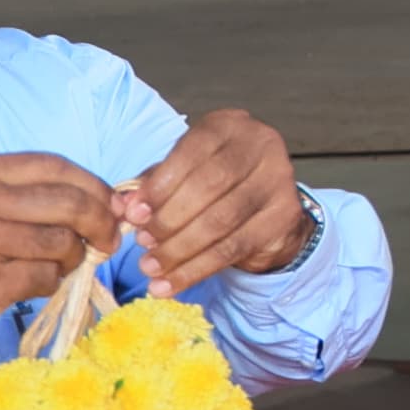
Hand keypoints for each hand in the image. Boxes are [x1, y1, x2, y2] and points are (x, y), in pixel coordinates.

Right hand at [0, 153, 118, 365]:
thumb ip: (14, 193)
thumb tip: (92, 196)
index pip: (51, 165)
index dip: (92, 184)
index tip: (110, 203)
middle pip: (65, 202)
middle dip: (100, 221)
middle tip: (107, 239)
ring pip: (60, 242)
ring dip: (72, 257)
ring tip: (60, 265)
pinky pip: (44, 277)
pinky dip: (51, 283)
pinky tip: (35, 284)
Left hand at [127, 110, 310, 292]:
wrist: (264, 205)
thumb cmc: (215, 183)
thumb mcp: (182, 173)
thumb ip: (153, 185)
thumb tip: (125, 208)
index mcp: (229, 126)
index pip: (192, 152)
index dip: (160, 186)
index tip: (133, 216)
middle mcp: (261, 144)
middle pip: (210, 185)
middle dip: (169, 219)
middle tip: (143, 243)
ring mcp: (279, 179)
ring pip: (222, 220)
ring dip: (179, 249)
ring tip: (150, 267)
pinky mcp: (285, 215)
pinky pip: (234, 248)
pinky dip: (196, 270)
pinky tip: (170, 284)